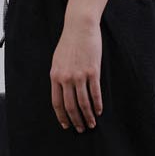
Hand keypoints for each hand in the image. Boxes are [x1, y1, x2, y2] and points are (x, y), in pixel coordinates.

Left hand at [50, 10, 102, 131]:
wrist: (80, 26)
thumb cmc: (69, 43)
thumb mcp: (57, 60)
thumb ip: (58, 77)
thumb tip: (62, 93)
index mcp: (55, 76)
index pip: (57, 103)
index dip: (62, 117)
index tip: (66, 126)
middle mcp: (66, 78)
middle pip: (70, 106)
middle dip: (76, 121)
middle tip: (81, 129)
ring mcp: (80, 75)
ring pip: (83, 103)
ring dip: (88, 116)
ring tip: (92, 124)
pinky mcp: (93, 71)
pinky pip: (95, 93)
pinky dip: (97, 104)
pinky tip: (99, 111)